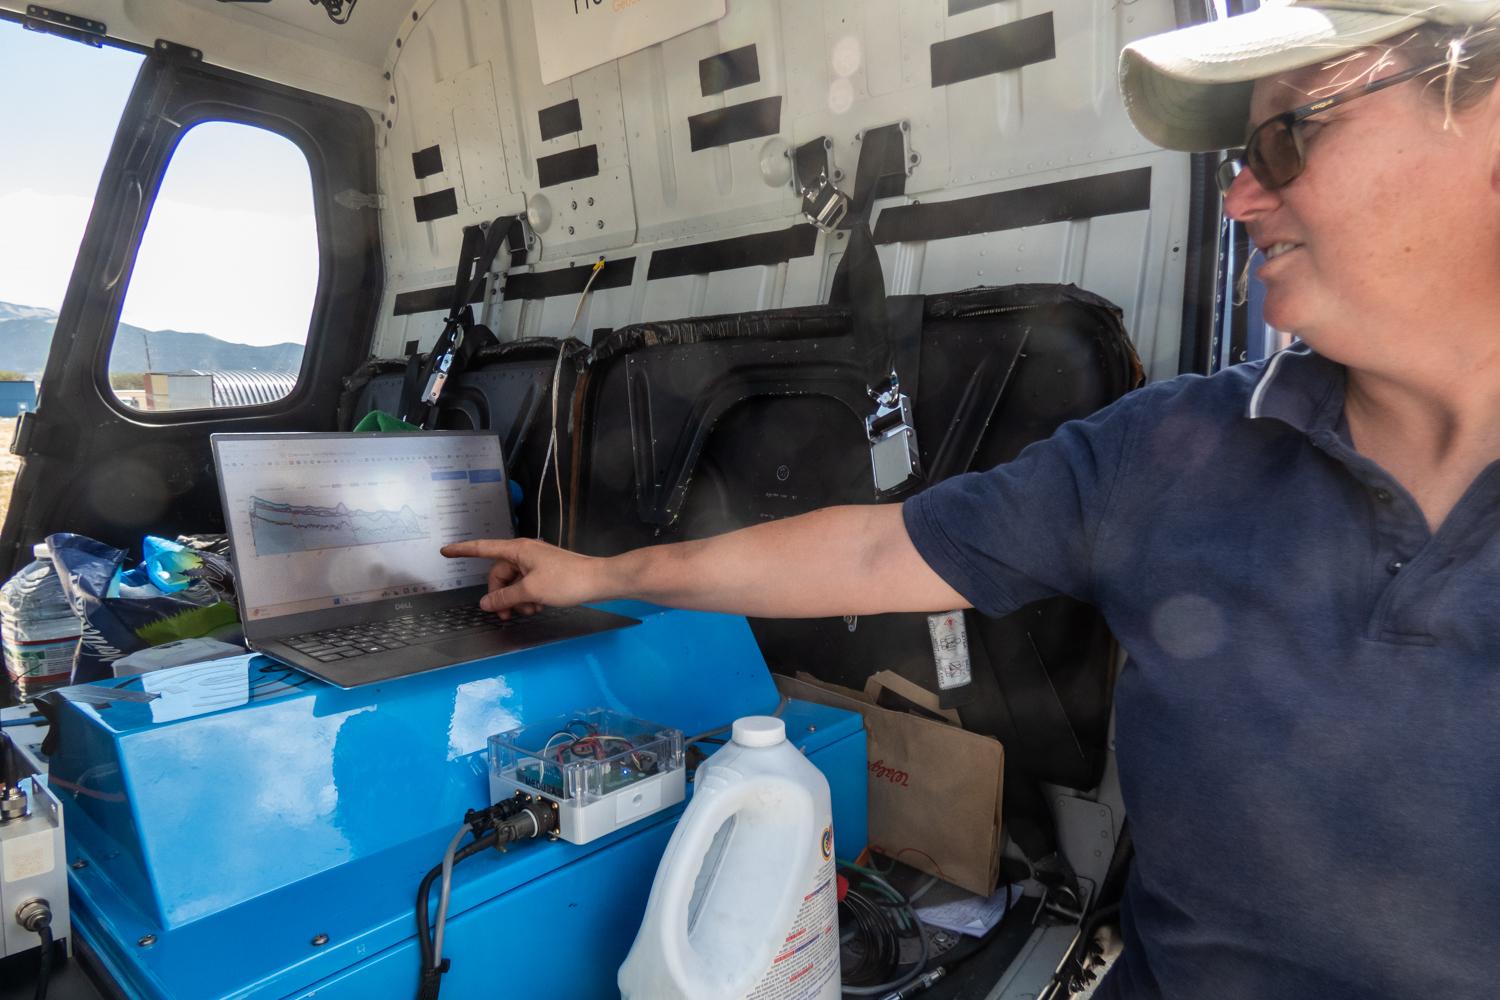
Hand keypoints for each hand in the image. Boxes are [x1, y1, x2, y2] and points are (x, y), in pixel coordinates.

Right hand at [440, 538, 604, 615]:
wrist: (598, 581)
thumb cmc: (566, 581)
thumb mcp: (531, 591)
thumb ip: (505, 598)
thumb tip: (486, 604)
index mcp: (517, 550)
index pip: (483, 548)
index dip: (463, 550)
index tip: (445, 550)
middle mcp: (524, 553)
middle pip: (499, 574)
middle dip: (500, 595)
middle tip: (506, 615)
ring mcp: (536, 563)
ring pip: (514, 583)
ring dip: (516, 599)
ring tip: (528, 611)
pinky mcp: (546, 573)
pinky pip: (527, 586)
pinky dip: (528, 598)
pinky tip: (537, 608)